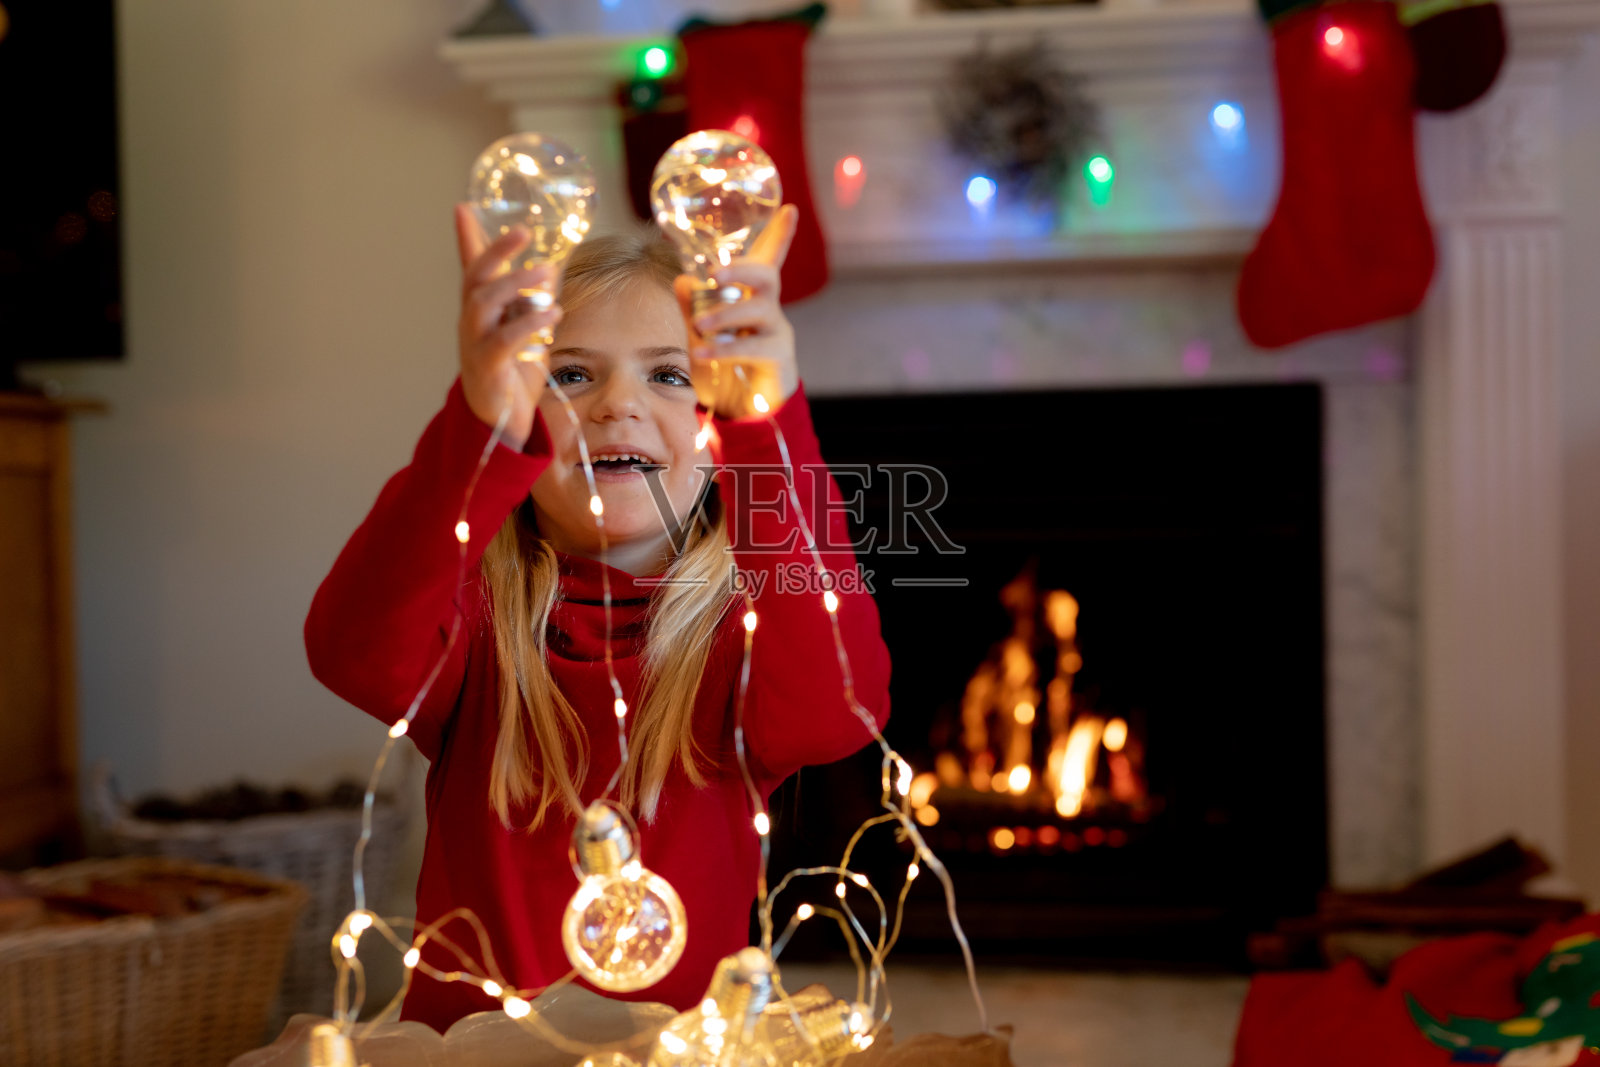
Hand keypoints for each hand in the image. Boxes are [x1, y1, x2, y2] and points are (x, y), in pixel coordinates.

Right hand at [454, 203, 560, 450]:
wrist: (500, 424)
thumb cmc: (512, 374)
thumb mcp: (523, 330)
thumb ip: (529, 301)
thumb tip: (547, 266)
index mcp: (479, 312)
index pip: (471, 268)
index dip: (467, 238)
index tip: (463, 206)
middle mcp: (471, 324)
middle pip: (475, 278)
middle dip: (496, 251)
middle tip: (524, 232)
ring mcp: (474, 345)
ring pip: (483, 303)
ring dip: (515, 284)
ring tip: (546, 272)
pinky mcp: (487, 369)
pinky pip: (502, 340)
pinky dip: (527, 323)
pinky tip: (551, 313)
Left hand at [674, 203, 799, 418]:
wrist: (745, 416)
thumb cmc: (725, 371)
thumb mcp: (701, 337)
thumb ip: (693, 308)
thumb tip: (682, 279)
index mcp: (751, 299)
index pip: (768, 261)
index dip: (779, 235)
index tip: (790, 208)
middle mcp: (769, 311)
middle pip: (767, 276)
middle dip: (743, 268)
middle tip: (715, 273)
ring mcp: (777, 333)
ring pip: (760, 308)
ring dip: (726, 312)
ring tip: (699, 324)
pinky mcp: (779, 358)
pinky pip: (753, 346)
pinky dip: (725, 347)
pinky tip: (702, 352)